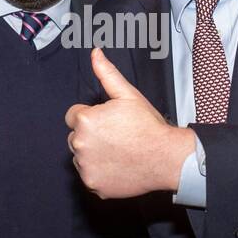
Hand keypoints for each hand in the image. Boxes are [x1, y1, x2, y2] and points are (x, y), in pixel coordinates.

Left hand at [65, 48, 195, 198]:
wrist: (165, 158)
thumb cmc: (147, 126)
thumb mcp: (128, 95)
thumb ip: (107, 73)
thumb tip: (95, 53)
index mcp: (84, 121)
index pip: (73, 116)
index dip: (91, 117)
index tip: (109, 122)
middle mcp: (79, 144)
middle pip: (75, 137)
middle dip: (90, 136)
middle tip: (116, 137)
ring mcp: (85, 167)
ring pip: (81, 157)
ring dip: (93, 154)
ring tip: (118, 151)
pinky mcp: (93, 184)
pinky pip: (89, 176)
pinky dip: (99, 173)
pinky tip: (117, 166)